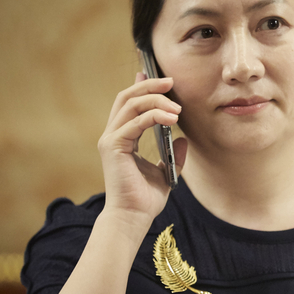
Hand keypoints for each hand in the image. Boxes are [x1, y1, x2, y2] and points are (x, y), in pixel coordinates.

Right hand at [97, 73, 185, 224]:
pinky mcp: (113, 147)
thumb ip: (173, 154)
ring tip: (178, 107)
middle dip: (149, 85)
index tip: (158, 76)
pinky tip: (172, 119)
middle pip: (127, 97)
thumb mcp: (166, 172)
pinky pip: (135, 122)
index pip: (129, 104)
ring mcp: (110, 139)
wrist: (133, 217)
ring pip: (130, 104)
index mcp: (122, 138)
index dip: (141, 86)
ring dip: (156, 100)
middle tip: (171, 82)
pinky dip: (154, 116)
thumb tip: (183, 138)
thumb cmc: (145, 199)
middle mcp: (113, 135)